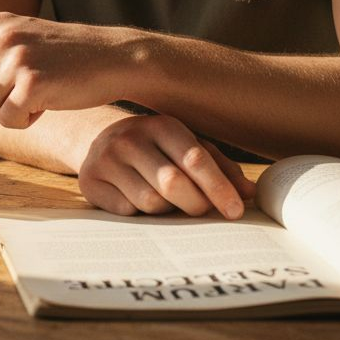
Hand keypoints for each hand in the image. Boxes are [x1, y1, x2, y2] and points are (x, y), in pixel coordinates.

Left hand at [0, 13, 131, 127]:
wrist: (112, 57)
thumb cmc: (66, 57)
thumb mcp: (23, 48)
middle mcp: (0, 37)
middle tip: (22, 90)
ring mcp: (14, 58)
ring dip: (10, 112)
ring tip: (40, 92)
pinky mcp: (31, 83)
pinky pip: (8, 120)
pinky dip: (25, 121)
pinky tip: (48, 103)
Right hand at [78, 113, 254, 218]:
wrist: (97, 139)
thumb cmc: (155, 148)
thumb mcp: (186, 147)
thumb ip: (220, 167)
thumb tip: (249, 193)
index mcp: (162, 126)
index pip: (196, 159)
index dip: (219, 188)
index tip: (236, 211)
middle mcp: (130, 138)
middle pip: (173, 183)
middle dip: (195, 204)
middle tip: (203, 211)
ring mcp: (107, 159)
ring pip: (149, 201)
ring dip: (166, 210)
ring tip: (168, 202)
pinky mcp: (90, 181)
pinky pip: (126, 211)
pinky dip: (140, 214)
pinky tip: (140, 201)